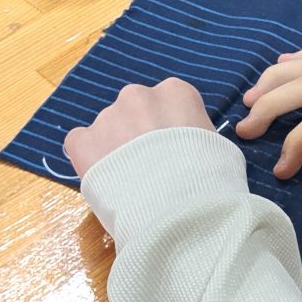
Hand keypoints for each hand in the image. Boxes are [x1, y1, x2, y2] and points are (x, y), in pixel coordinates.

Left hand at [65, 79, 211, 178]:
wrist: (178, 209)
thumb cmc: (210, 179)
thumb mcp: (220, 147)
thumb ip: (198, 135)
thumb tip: (189, 146)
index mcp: (175, 92)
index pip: (168, 102)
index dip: (168, 129)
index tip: (172, 151)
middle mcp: (138, 95)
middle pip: (135, 111)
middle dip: (138, 134)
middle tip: (149, 166)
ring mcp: (107, 117)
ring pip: (108, 128)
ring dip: (115, 147)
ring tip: (128, 182)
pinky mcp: (83, 141)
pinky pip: (81, 144)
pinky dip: (89, 158)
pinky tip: (103, 180)